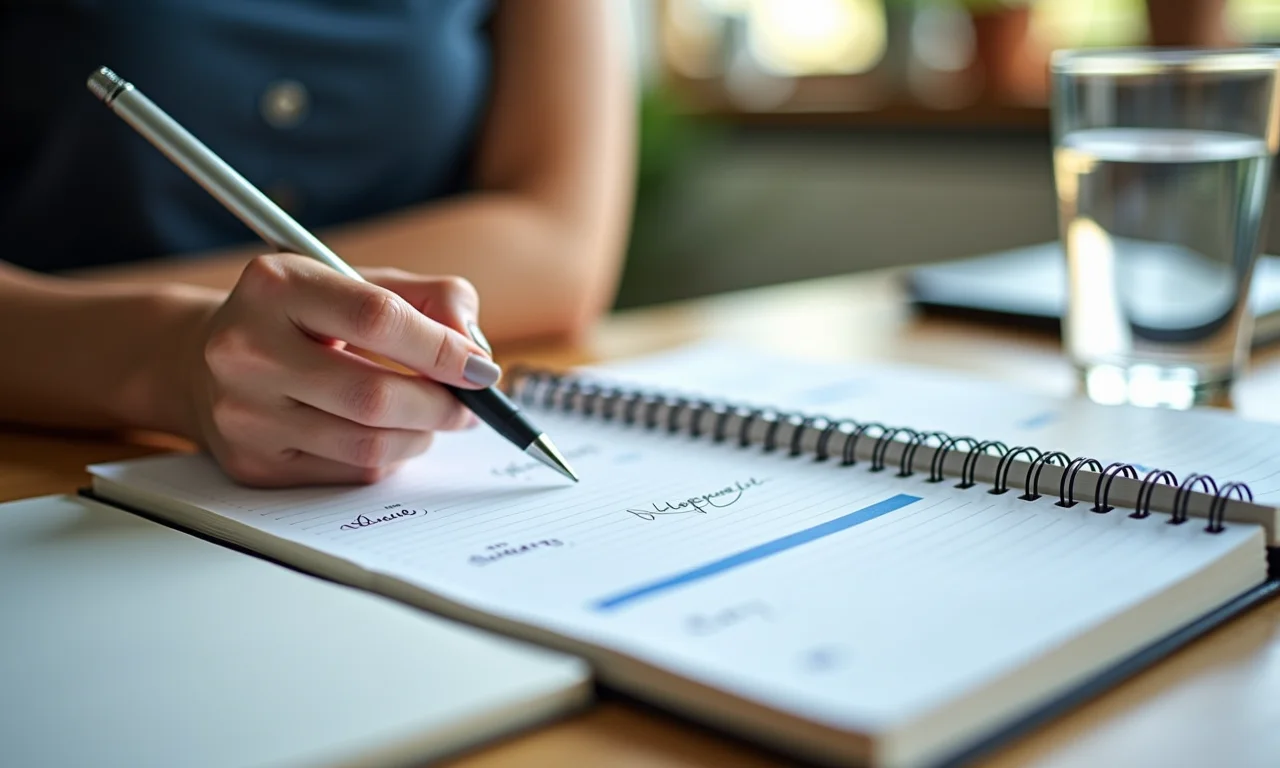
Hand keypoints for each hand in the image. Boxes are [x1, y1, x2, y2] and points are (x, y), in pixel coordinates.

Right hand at [172, 254, 497, 486]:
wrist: (201, 360)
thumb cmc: (303, 318)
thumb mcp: (361, 282)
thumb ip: (433, 299)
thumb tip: (475, 350)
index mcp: (276, 285)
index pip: (377, 319)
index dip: (442, 348)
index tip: (481, 369)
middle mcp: (247, 348)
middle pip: (373, 394)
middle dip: (441, 405)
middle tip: (469, 405)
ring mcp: (244, 413)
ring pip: (366, 444)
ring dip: (421, 436)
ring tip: (432, 417)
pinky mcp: (252, 464)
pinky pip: (348, 471)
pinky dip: (388, 455)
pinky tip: (388, 433)